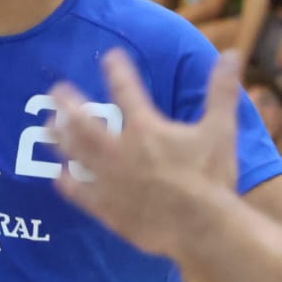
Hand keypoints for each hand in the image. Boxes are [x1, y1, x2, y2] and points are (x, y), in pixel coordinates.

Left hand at [51, 49, 240, 257]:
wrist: (201, 227)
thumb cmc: (212, 178)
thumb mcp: (221, 130)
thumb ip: (221, 91)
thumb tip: (233, 54)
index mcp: (146, 128)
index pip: (126, 90)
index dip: (116, 70)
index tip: (109, 56)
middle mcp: (120, 150)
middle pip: (84, 121)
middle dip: (68, 103)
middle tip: (55, 91)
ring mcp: (109, 180)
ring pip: (75, 154)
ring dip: (59, 138)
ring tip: (48, 127)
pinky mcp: (106, 207)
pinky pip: (79, 192)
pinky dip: (67, 182)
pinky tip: (58, 176)